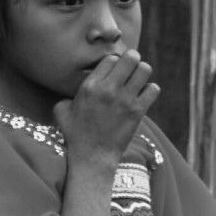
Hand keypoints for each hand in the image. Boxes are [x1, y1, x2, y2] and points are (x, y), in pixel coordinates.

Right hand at [54, 49, 159, 164]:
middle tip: (129, 69)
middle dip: (131, 60)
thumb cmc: (74, 134)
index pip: (110, 58)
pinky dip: (150, 90)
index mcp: (89, 86)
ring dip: (142, 73)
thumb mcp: (61, 110)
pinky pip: (153, 89)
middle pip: (131, 58)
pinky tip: (142, 96)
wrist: (92, 156)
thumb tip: (74, 91)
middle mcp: (108, 89)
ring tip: (137, 81)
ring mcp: (125, 100)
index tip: (113, 71)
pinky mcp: (137, 111)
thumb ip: (67, 95)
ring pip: (144, 70)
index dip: (113, 62)